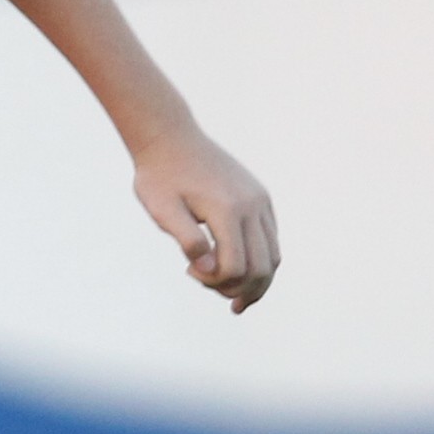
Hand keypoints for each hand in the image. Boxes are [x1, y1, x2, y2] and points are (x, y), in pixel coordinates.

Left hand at [133, 126, 279, 312]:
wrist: (171, 138)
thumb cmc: (160, 176)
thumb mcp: (162, 211)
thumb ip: (187, 241)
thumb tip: (209, 269)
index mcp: (227, 209)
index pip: (235, 267)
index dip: (213, 281)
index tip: (187, 269)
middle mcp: (252, 205)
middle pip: (262, 268)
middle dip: (239, 290)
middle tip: (214, 291)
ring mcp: (260, 200)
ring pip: (273, 256)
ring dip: (255, 281)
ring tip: (232, 294)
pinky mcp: (261, 197)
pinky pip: (271, 239)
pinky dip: (260, 261)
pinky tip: (239, 269)